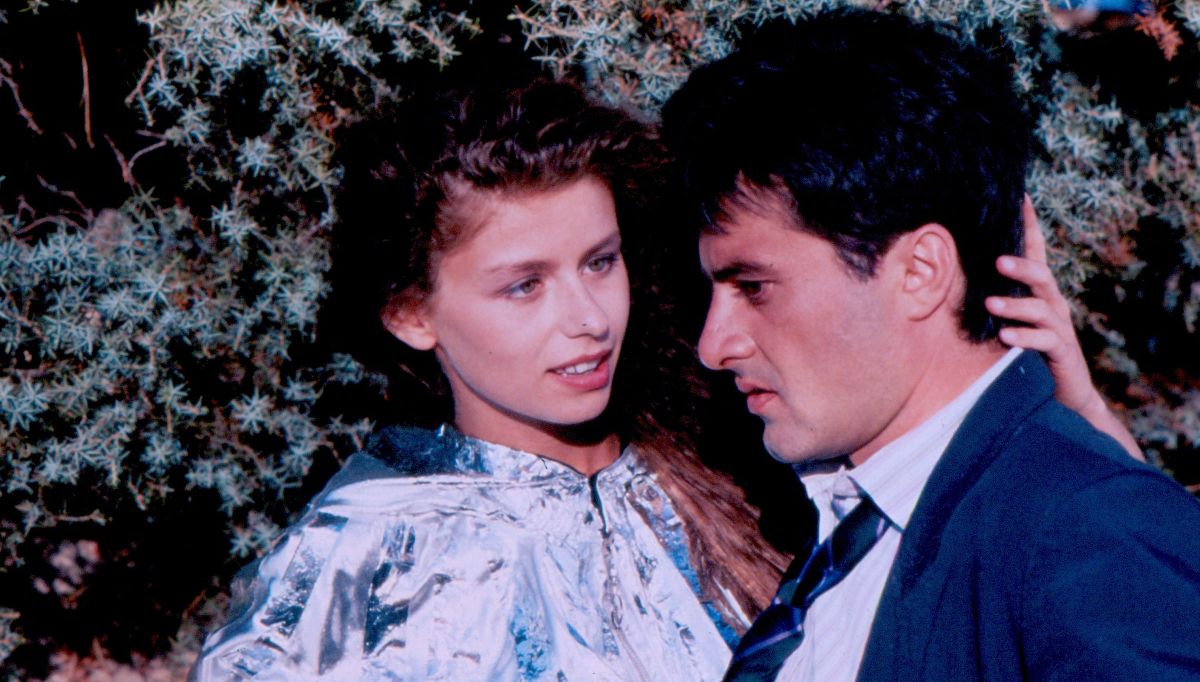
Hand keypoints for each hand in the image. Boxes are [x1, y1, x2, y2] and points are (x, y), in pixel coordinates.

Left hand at [985, 196, 1143, 460]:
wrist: (1066, 394)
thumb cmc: (1030, 352)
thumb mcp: (1013, 320)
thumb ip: (995, 298)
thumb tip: (956, 276)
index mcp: (1039, 293)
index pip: (1036, 252)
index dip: (1029, 225)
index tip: (1019, 195)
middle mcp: (1052, 304)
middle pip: (1040, 276)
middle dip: (1020, 266)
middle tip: (996, 261)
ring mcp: (1059, 328)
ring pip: (1041, 309)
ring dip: (1015, 306)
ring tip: (991, 304)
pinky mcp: (1062, 352)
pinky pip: (1045, 341)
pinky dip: (1024, 338)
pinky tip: (1004, 337)